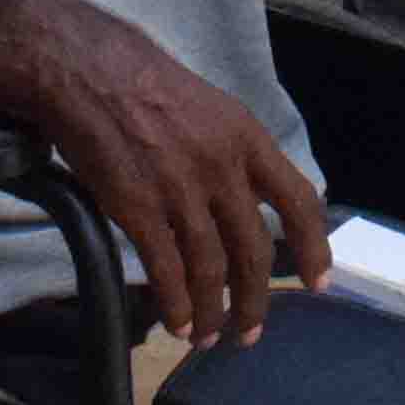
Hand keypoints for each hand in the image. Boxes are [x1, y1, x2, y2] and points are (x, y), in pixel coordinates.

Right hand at [0, 0, 332, 346]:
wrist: (86, 69)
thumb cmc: (146, 83)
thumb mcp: (211, 108)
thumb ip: (234, 154)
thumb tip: (248, 203)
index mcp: (246, 137)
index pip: (299, 200)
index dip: (314, 247)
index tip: (318, 282)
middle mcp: (221, 166)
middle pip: (254, 249)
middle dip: (256, 300)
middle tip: (250, 331)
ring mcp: (179, 189)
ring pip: (211, 269)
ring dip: (212, 311)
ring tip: (207, 335)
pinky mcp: (137, 207)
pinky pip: (167, 269)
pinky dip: (176, 304)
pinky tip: (177, 322)